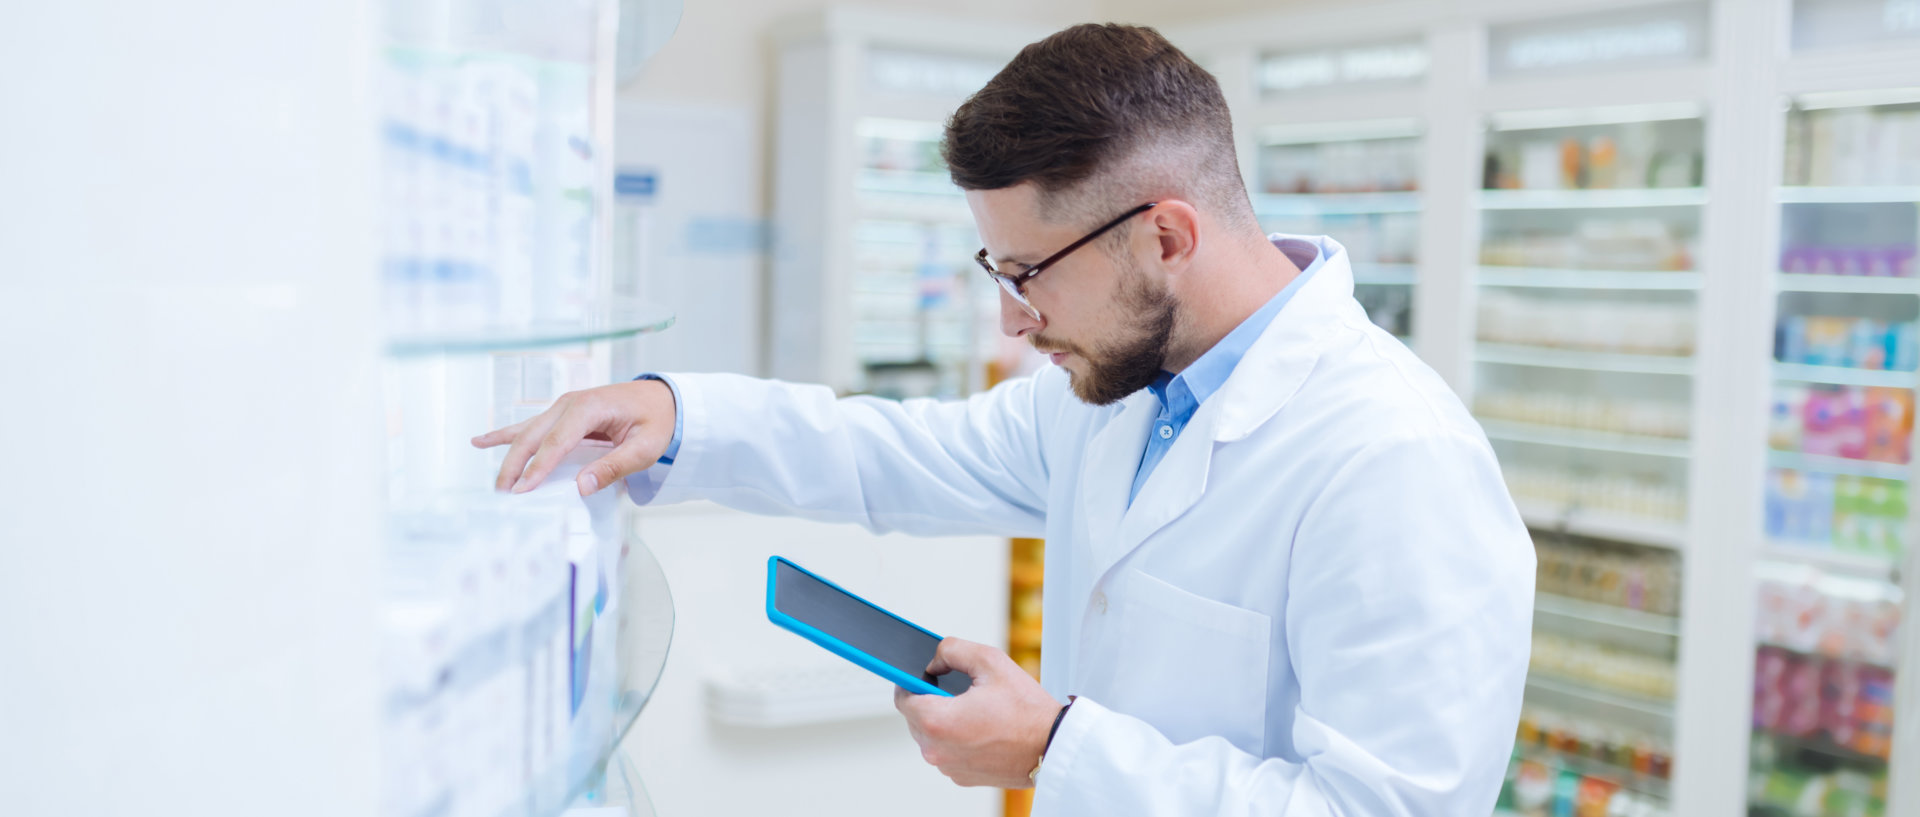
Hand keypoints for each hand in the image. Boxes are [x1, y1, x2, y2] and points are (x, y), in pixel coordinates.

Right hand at [470, 379, 676, 495]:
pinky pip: (531, 426)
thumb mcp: (645, 447)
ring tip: (494, 481)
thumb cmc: (656, 420)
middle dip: (515, 466)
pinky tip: (481, 440)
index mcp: (589, 407)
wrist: (663, 399)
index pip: (557, 442)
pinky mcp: (562, 414)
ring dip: (509, 456)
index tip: (522, 491)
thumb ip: (614, 466)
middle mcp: (570, 403)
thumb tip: (582, 486)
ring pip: (527, 433)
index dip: (538, 468)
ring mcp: (563, 406)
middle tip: (502, 494)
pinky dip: (506, 434)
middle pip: (534, 437)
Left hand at [893, 638, 1061, 788]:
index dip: (911, 681)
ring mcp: (948, 768)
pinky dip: (958, 739)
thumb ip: (952, 650)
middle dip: (933, 700)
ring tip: (978, 710)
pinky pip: (948, 752)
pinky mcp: (961, 777)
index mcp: (937, 721)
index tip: (921, 675)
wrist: (1052, 746)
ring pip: (932, 735)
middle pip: (916, 717)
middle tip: (962, 690)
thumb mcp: (990, 661)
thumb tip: (934, 660)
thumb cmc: (1026, 710)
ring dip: (946, 720)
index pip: (902, 696)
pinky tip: (982, 729)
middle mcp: (936, 750)